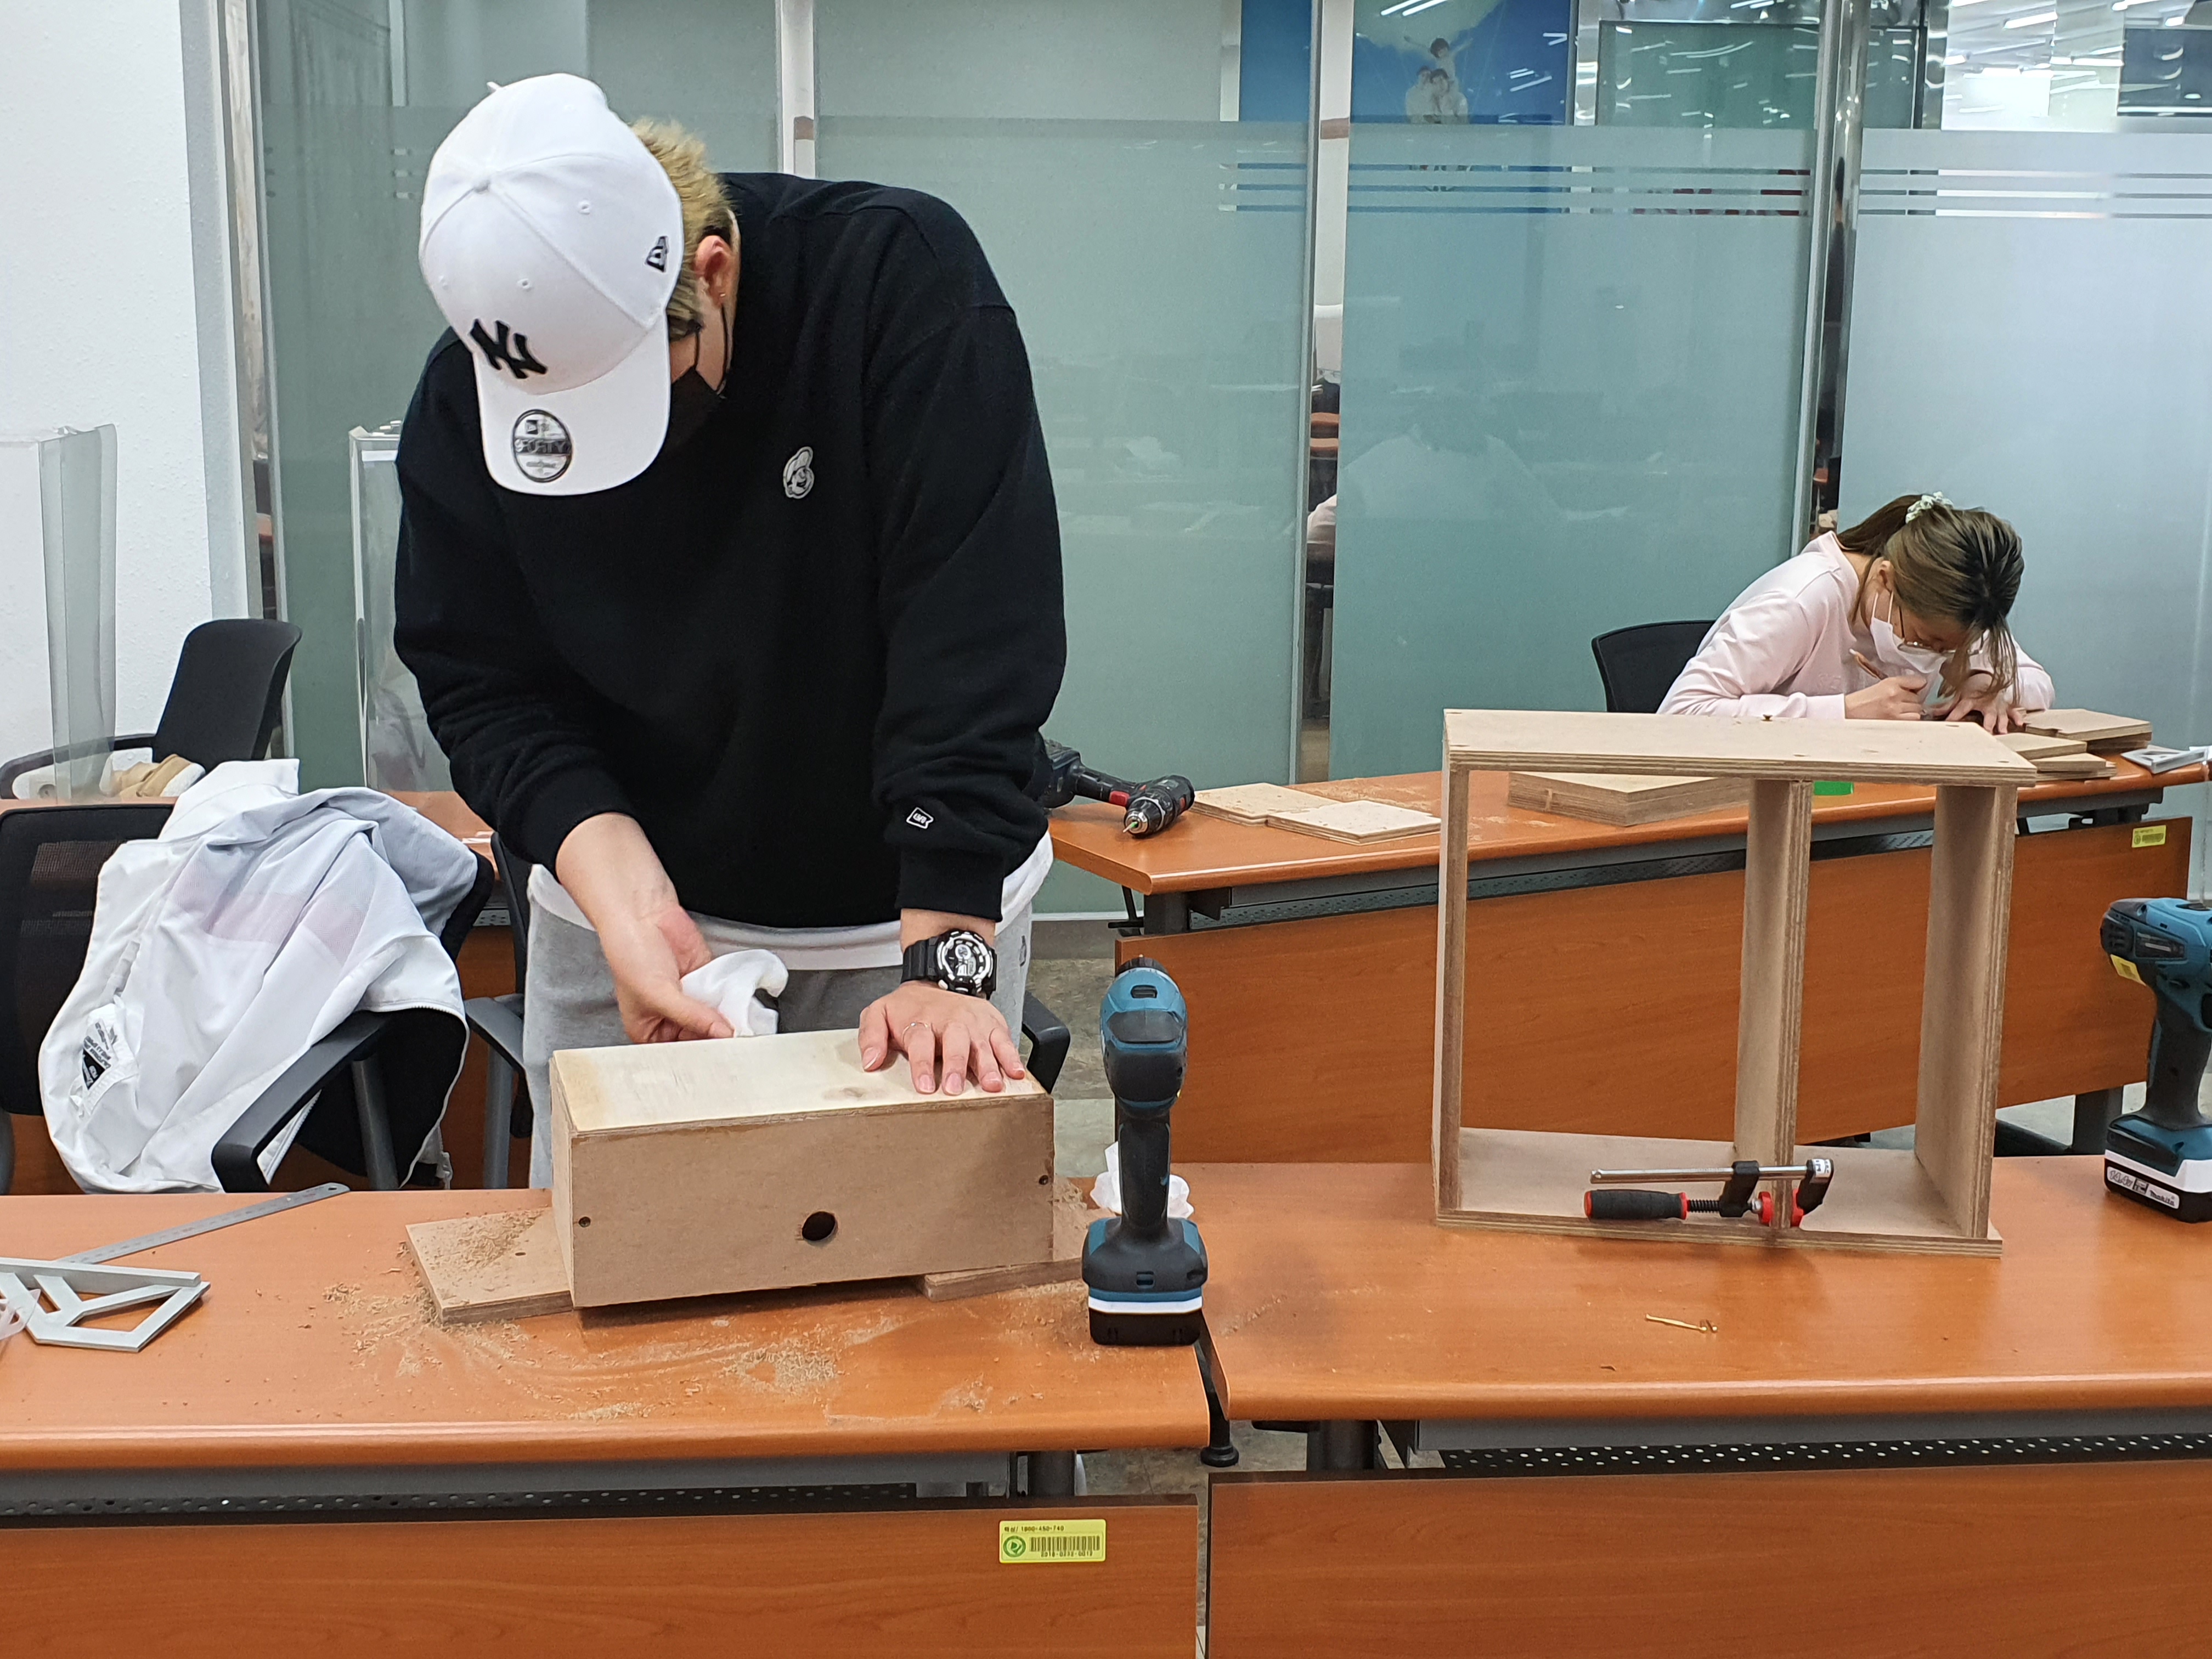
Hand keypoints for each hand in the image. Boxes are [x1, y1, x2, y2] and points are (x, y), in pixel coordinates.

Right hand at [556, 813, 732, 1044]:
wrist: (642, 912)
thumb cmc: (629, 952)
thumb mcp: (657, 993)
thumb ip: (692, 1015)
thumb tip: (722, 1033)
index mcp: (647, 1030)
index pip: (678, 1053)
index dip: (698, 1056)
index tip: (720, 1059)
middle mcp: (670, 1018)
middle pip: (701, 1037)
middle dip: (717, 1038)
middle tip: (736, 1045)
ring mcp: (689, 998)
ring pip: (716, 1018)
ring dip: (728, 1020)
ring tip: (741, 1028)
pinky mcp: (705, 979)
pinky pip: (724, 995)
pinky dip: (733, 1000)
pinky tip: (740, 1007)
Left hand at [859, 982, 1024, 1094]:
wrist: (936, 978)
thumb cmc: (909, 1006)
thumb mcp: (879, 1012)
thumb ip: (871, 1036)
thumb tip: (870, 1062)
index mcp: (921, 1019)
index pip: (921, 1041)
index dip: (922, 1064)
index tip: (924, 1086)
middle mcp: (950, 1020)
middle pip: (955, 1042)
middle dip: (956, 1065)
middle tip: (955, 1088)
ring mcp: (973, 1022)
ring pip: (981, 1043)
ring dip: (988, 1065)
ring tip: (991, 1085)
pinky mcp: (992, 1023)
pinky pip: (1004, 1040)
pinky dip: (1011, 1056)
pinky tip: (1015, 1072)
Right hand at [1845, 675, 1927, 720]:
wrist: (1848, 713)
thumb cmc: (1862, 701)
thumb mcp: (1880, 686)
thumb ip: (1900, 685)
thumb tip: (1919, 688)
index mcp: (1890, 683)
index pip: (1918, 681)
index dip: (1918, 686)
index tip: (1917, 689)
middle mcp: (1895, 694)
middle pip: (1918, 698)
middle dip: (1912, 701)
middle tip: (1900, 703)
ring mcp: (1896, 709)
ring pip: (1918, 709)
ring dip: (1911, 711)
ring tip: (1899, 712)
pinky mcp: (1896, 722)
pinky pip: (1914, 719)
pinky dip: (1909, 719)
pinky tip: (1899, 718)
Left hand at [1933, 673, 2021, 733]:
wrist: (1986, 677)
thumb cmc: (1971, 687)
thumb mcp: (1957, 694)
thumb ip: (1947, 705)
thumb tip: (1931, 712)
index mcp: (1972, 699)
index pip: (1961, 709)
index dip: (1954, 716)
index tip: (1948, 723)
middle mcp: (1986, 703)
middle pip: (1987, 714)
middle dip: (1988, 723)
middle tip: (1987, 733)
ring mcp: (1998, 704)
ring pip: (2002, 715)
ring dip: (2002, 723)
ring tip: (2002, 731)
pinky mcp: (2007, 705)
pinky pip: (2014, 711)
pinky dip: (2017, 716)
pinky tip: (2019, 723)